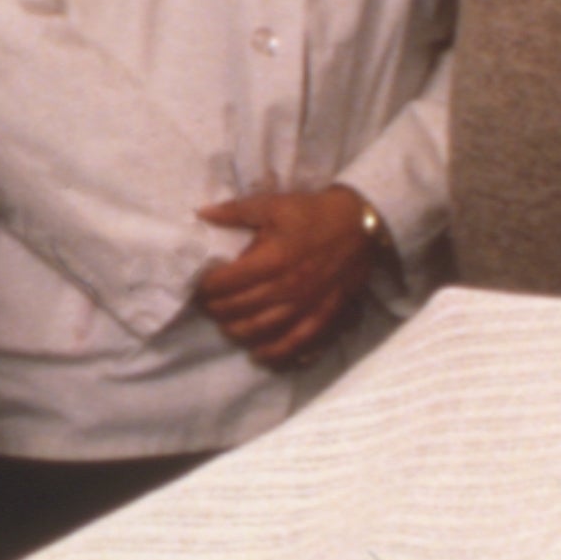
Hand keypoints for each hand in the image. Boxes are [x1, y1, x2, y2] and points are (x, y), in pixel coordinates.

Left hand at [193, 183, 383, 366]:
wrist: (359, 224)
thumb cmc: (313, 213)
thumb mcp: (274, 205)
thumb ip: (236, 211)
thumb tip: (203, 214)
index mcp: (271, 258)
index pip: (227, 282)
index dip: (207, 287)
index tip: (201, 286)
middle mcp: (286, 286)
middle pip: (239, 308)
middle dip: (217, 309)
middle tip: (208, 306)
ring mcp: (304, 304)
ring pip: (261, 328)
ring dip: (237, 331)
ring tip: (227, 326)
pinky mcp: (322, 315)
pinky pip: (295, 342)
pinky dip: (274, 352)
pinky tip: (258, 354)